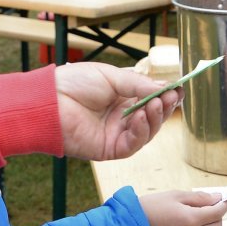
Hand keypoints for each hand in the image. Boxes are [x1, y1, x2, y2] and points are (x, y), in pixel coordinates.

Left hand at [51, 63, 177, 160]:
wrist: (48, 101)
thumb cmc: (74, 83)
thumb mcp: (111, 76)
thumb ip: (138, 84)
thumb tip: (165, 87)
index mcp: (122, 97)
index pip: (151, 99)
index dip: (166, 95)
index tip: (178, 89)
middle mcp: (121, 117)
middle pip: (153, 117)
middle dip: (165, 107)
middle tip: (172, 97)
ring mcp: (116, 134)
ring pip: (147, 132)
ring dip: (155, 118)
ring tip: (157, 104)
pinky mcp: (109, 149)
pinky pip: (133, 144)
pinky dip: (141, 132)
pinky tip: (141, 117)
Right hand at [140, 188, 226, 225]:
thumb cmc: (152, 207)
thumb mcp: (176, 195)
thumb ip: (200, 198)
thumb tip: (218, 198)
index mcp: (191, 220)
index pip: (218, 213)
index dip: (224, 203)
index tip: (224, 196)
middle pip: (218, 225)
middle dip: (218, 213)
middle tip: (209, 202)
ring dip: (209, 221)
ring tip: (195, 209)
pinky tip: (188, 219)